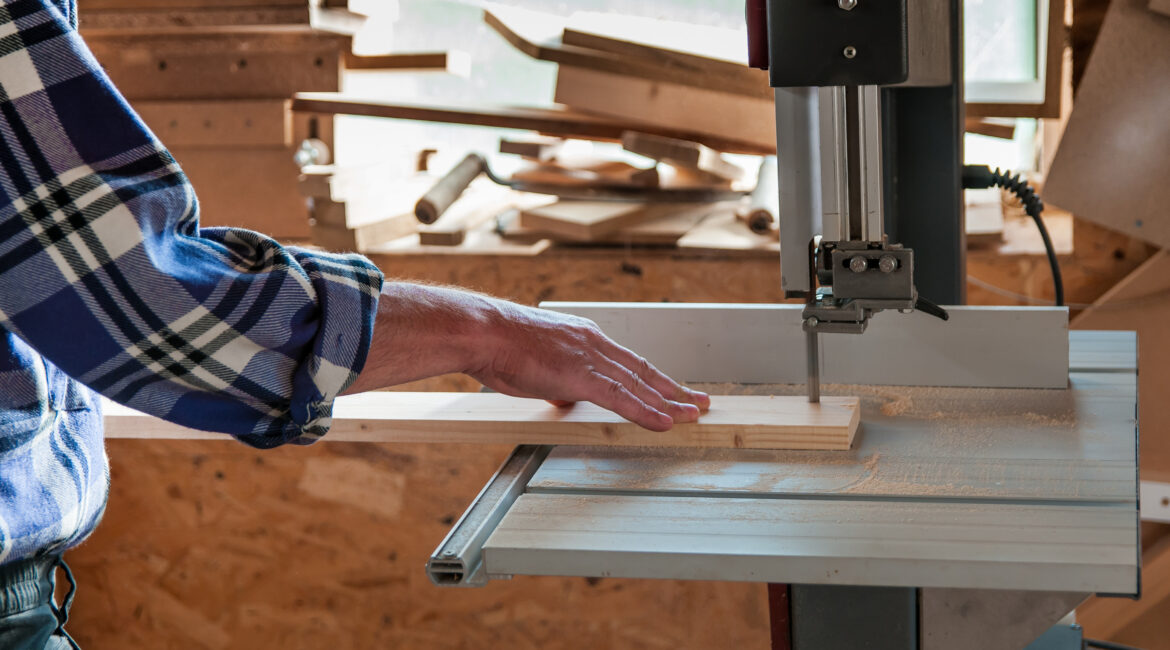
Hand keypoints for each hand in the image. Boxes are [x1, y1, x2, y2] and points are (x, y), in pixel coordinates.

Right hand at [467, 301, 709, 430]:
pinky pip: (621, 397)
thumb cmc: (498, 346)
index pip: (627, 361)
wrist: (482, 332)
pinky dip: (645, 411)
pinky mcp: (579, 375)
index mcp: (583, 337)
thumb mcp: (534, 364)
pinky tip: (665, 423)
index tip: (672, 390)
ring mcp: (589, 358)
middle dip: (673, 389)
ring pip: (639, 383)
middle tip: (699, 402)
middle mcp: (593, 343)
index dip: (653, 379)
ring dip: (669, 401)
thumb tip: (565, 397)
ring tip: (693, 415)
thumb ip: (556, 380)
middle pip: (642, 371)